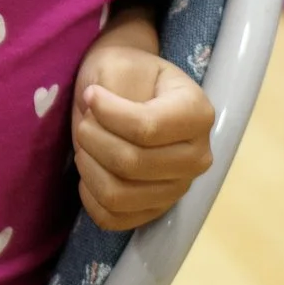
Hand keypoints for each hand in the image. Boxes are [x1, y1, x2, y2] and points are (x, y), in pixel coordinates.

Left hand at [70, 43, 214, 231]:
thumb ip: (114, 91)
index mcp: (198, 114)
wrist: (130, 89)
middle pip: (131, 164)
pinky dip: (90, 196)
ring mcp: (179, 188)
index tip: (92, 95)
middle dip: (92, 139)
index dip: (107, 113)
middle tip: (85, 121)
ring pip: (119, 195)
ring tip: (85, 145)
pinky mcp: (156, 210)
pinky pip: (113, 218)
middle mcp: (198, 157)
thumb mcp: (121, 65)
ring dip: (88, 167)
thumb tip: (99, 118)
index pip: (146, 128)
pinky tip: (90, 170)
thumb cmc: (127, 74)